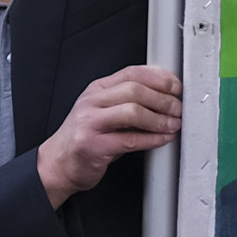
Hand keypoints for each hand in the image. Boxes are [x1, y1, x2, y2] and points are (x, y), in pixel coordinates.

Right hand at [39, 66, 180, 203]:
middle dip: (163, 99)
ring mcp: (90, 123)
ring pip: (132, 112)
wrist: (58, 163)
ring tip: (173, 124)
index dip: (159, 78)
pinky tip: (163, 139)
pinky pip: (130, 140)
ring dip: (159, 119)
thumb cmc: (85, 137)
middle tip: (178, 108)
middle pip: (134, 90)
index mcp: (97, 90)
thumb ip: (127, 101)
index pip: (132, 73)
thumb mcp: (102, 111)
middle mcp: (92, 102)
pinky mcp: (93, 146)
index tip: (176, 87)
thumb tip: (164, 97)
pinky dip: (152, 139)